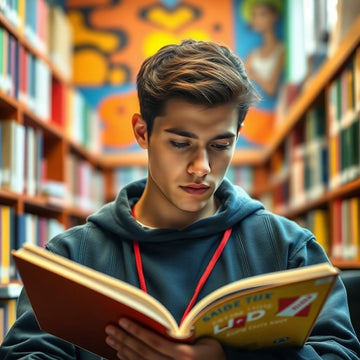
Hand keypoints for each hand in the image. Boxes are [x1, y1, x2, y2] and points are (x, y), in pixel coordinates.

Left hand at [105, 318, 225, 359]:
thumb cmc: (215, 356)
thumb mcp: (207, 342)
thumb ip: (186, 336)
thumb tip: (165, 326)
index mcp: (184, 356)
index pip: (154, 342)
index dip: (137, 331)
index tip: (123, 320)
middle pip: (143, 354)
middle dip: (124, 340)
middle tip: (109, 328)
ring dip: (123, 350)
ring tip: (111, 339)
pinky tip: (120, 354)